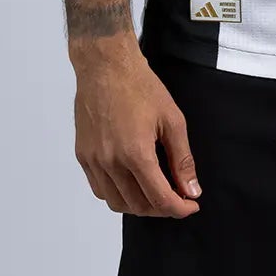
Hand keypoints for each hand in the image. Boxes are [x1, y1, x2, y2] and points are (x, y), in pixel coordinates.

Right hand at [72, 40, 200, 216]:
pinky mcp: (83, 155)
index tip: (190, 205)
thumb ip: (182, 160)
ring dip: (139, 205)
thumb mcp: (172, 120)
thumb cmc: (139, 86)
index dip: (180, 209)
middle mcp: (111, 161)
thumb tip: (191, 190)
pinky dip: (117, 195)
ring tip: (155, 193)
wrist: (105, 66)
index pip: (160, 199)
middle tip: (177, 197)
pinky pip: (100, 189)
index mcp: (136, 153)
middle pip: (139, 206)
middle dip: (162, 208)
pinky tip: (131, 184)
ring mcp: (93, 160)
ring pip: (116, 202)